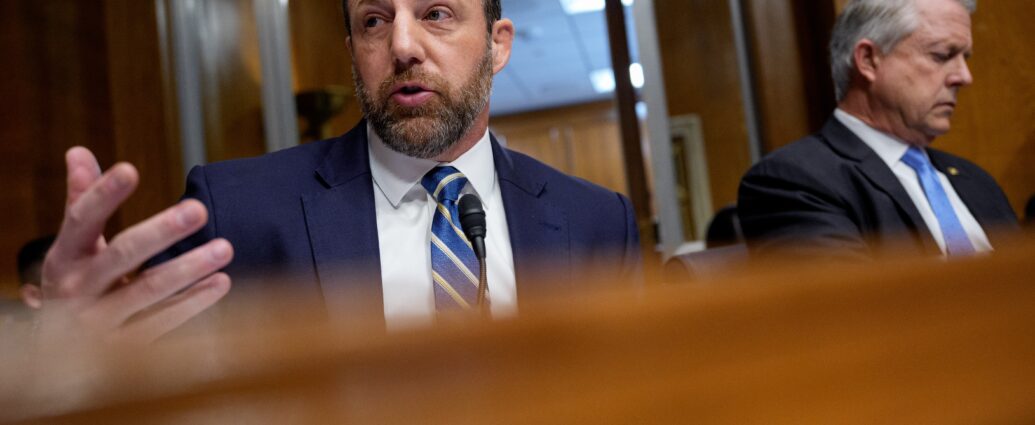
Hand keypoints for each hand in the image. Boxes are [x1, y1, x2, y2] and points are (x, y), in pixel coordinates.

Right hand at [38, 147, 232, 344]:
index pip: (81, 219)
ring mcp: (99, 322)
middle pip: (121, 255)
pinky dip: (193, 304)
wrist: (59, 356)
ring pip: (147, 292)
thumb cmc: (76, 283)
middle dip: (161, 232)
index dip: (103, 194)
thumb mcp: (71, 246)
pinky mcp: (124, 348)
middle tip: (199, 209)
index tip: (130, 169)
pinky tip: (221, 283)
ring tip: (225, 247)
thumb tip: (78, 149)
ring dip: (188, 269)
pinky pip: (162, 323)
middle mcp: (77, 288)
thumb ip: (80, 200)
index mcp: (64, 256)